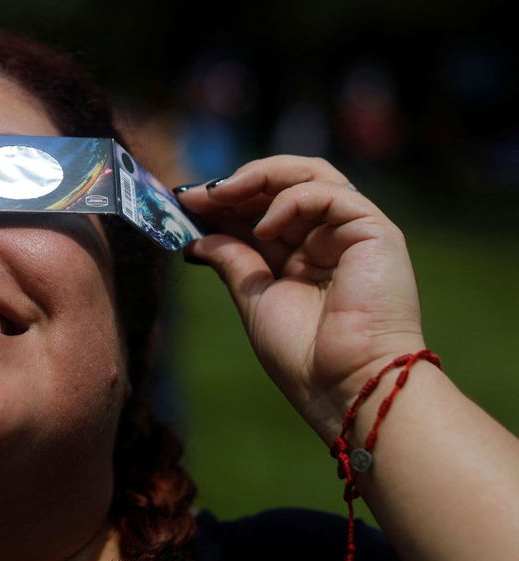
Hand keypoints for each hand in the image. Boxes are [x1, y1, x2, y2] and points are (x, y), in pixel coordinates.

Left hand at [175, 156, 425, 440]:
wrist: (345, 384)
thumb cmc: (304, 354)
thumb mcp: (254, 296)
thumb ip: (232, 259)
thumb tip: (197, 236)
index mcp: (302, 256)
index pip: (261, 210)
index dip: (224, 201)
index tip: (184, 201)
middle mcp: (328, 238)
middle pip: (283, 185)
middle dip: (237, 184)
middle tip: (198, 194)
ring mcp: (352, 231)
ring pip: (310, 175)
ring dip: (260, 177)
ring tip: (221, 194)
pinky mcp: (375, 231)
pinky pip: (329, 194)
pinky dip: (290, 200)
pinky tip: (262, 227)